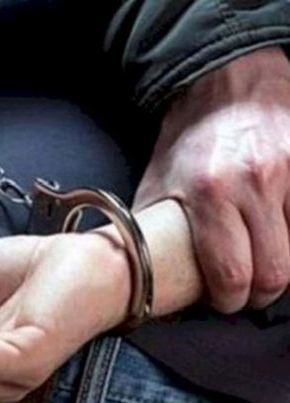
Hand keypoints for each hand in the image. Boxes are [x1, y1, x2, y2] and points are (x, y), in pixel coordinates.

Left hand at [134, 47, 289, 311]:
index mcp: (209, 192)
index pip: (232, 273)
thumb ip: (154, 225)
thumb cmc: (190, 136)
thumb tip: (146, 267)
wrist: (227, 83)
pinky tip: (276, 234)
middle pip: (274, 274)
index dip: (228, 299)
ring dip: (278, 266)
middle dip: (257, 293)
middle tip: (243, 290)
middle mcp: (255, 185)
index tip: (221, 299)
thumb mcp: (159, 179)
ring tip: (258, 259)